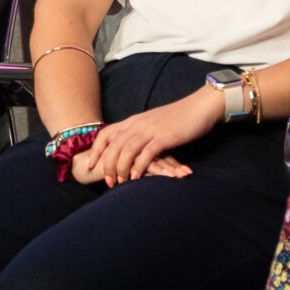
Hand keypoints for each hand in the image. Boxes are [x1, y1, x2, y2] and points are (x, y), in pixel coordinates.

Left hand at [80, 90, 219, 184]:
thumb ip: (141, 132)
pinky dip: (138, 167)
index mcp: (134, 121)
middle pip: (113, 145)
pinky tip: (136, 178)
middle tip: (107, 182)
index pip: (106, 134)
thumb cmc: (178, 117)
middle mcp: (138, 124)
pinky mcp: (163, 137)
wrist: (199, 107)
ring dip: (120, 168)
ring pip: (126, 150)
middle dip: (106, 165)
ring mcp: (150, 130)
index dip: (96, 150)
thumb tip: (132, 146)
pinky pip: (145, 154)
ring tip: (119, 183)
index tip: (89, 165)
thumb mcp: (153, 123)